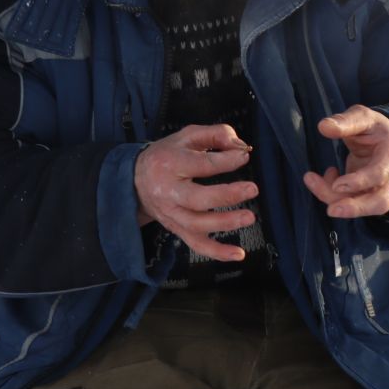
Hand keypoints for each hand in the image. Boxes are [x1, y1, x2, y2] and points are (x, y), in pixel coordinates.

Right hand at [133, 123, 256, 261]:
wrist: (135, 181)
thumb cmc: (167, 156)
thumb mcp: (187, 136)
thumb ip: (215, 134)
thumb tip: (240, 145)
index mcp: (171, 164)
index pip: (202, 165)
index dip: (227, 161)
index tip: (244, 156)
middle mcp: (169, 192)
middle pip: (198, 199)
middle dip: (227, 195)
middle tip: (252, 189)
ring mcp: (172, 214)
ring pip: (197, 225)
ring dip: (225, 223)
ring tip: (249, 217)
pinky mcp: (177, 229)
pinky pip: (197, 245)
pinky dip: (218, 252)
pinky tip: (239, 253)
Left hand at [303, 105, 388, 218]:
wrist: (381, 136)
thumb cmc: (373, 126)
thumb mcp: (362, 117)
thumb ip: (345, 121)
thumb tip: (324, 127)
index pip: (379, 174)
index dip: (359, 182)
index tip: (337, 184)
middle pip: (379, 202)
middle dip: (354, 209)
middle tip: (330, 210)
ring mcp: (378, 188)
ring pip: (362, 206)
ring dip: (334, 199)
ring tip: (311, 179)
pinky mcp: (365, 193)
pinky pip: (349, 201)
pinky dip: (331, 193)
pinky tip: (325, 175)